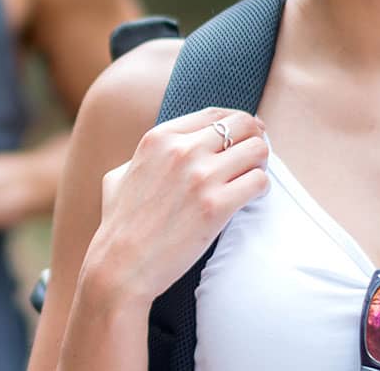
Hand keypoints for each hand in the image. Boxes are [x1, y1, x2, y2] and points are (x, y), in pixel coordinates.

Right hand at [85, 108, 268, 304]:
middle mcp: (181, 151)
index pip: (213, 114)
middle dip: (254, 138)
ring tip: (251, 179)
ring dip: (259, 164)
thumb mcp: (120, 176)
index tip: (245, 135)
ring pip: (257, 150)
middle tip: (254, 157)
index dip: (236, 122)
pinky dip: (260, 189)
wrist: (121, 265)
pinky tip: (249, 199)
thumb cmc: (119, 224)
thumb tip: (164, 152)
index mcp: (159, 139)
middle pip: (242, 125)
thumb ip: (146, 159)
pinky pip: (259, 182)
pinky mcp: (216, 206)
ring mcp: (200, 177)